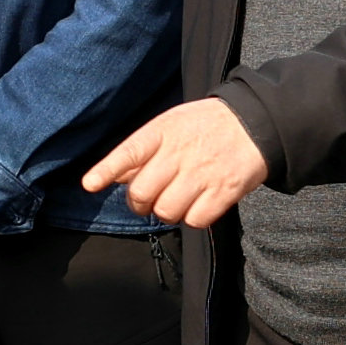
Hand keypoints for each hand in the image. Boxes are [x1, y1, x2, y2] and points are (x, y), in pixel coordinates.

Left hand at [81, 98, 271, 227]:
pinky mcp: (223, 192)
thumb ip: (143, 149)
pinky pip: (194, 220)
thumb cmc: (205, 126)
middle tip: (148, 200)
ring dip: (167, 212)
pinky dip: (192, 218)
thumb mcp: (171, 124)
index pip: (128, 152)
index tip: (89, 184)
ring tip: (177, 199)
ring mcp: (202, 173)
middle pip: (142, 193)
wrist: (255, 124)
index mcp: (163, 132)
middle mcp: (180, 153)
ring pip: (166, 211)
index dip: (106, 170)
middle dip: (140, 203)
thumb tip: (114, 176)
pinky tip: (198, 204)